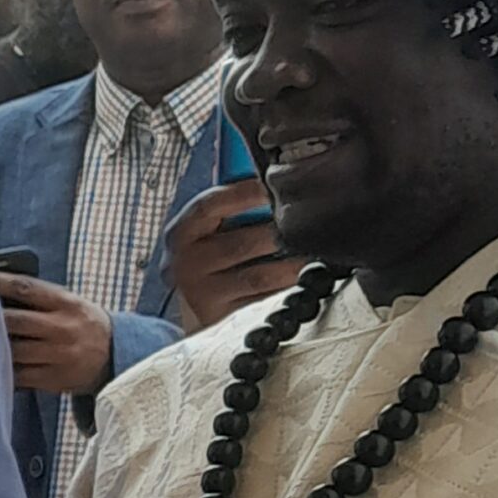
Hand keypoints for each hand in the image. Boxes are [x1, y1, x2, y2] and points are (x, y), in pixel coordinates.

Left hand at [0, 271, 114, 397]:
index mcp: (65, 303)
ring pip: (14, 350)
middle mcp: (62, 328)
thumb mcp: (69, 303)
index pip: (25, 288)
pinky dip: (0, 368)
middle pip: (15, 321)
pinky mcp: (53, 378)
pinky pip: (18, 375)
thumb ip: (39, 298)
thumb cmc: (81, 322)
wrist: (116, 354)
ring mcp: (58, 355)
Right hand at [163, 183, 302, 332]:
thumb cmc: (208, 260)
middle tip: (312, 224)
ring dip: (295, 264)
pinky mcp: (223, 318)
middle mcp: (186, 264)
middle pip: (243, 242)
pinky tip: (306, 281)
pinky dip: (290, 290)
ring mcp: (203, 294)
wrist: (193, 306)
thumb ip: (231, 206)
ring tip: (316, 254)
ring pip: (260, 274)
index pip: (209, 205)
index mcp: (181, 234)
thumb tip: (275, 179)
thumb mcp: (207, 232)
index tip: (275, 187)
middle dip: (282, 233)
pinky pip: (266, 301)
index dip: (244, 193)